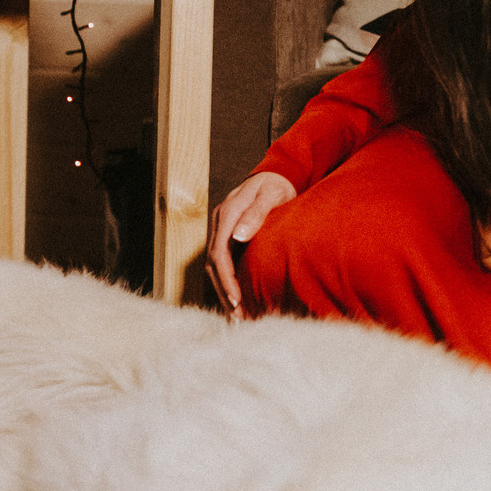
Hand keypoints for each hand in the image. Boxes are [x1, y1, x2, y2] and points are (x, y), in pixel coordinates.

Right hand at [205, 171, 296, 313]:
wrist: (276, 175)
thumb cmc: (277, 186)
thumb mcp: (271, 195)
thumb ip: (256, 213)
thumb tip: (238, 236)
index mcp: (227, 212)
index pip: (219, 251)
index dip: (226, 278)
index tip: (237, 299)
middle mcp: (219, 221)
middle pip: (213, 262)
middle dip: (224, 290)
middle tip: (239, 315)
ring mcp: (220, 228)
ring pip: (215, 264)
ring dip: (224, 289)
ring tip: (238, 315)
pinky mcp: (225, 234)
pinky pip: (222, 260)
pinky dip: (227, 280)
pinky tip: (238, 298)